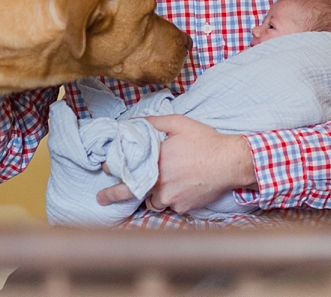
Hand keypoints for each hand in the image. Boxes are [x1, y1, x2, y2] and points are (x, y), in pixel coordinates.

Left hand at [97, 115, 256, 213]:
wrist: (229, 162)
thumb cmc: (205, 141)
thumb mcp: (178, 123)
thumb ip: (153, 122)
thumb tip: (133, 122)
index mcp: (154, 162)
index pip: (125, 168)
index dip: (114, 168)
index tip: (106, 168)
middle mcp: (159, 183)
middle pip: (130, 193)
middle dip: (112, 195)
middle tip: (101, 199)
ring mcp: (170, 198)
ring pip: (153, 201)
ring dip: (151, 195)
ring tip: (159, 185)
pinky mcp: (182, 208)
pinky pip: (171, 206)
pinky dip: (172, 198)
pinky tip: (182, 187)